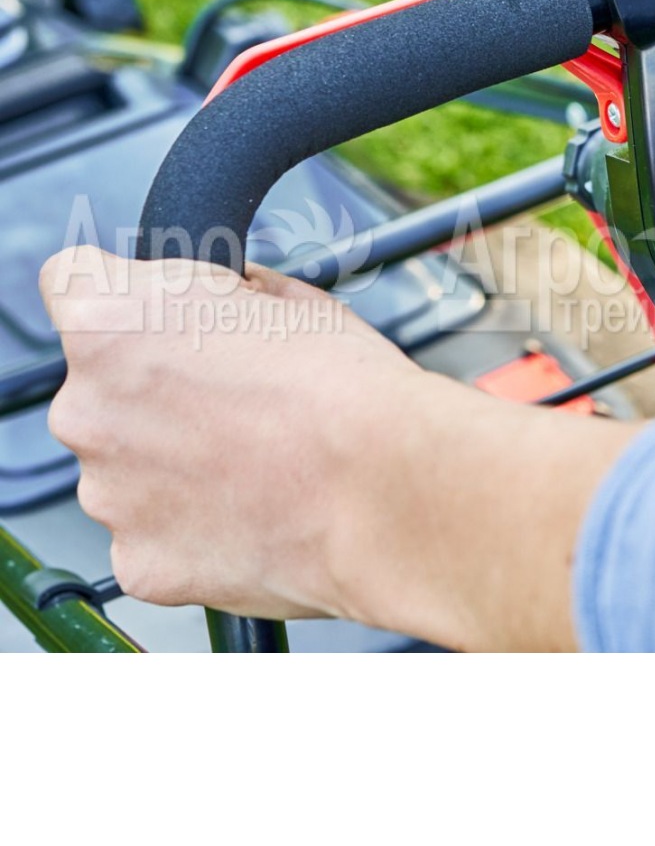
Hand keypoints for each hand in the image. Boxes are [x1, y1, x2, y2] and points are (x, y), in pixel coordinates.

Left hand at [40, 247, 634, 647]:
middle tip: (239, 399)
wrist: (389, 489)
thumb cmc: (348, 388)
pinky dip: (195, 525)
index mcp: (111, 323)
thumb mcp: (290, 299)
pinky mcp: (140, 563)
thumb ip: (227, 298)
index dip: (132, 296)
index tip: (171, 315)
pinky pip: (155, 533)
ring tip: (262, 461)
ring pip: (127, 465)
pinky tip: (259, 509)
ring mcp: (108, 495)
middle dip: (156, 389)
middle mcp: (86, 409)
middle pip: (100, 386)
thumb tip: (231, 300)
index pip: (75, 282)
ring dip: (176, 462)